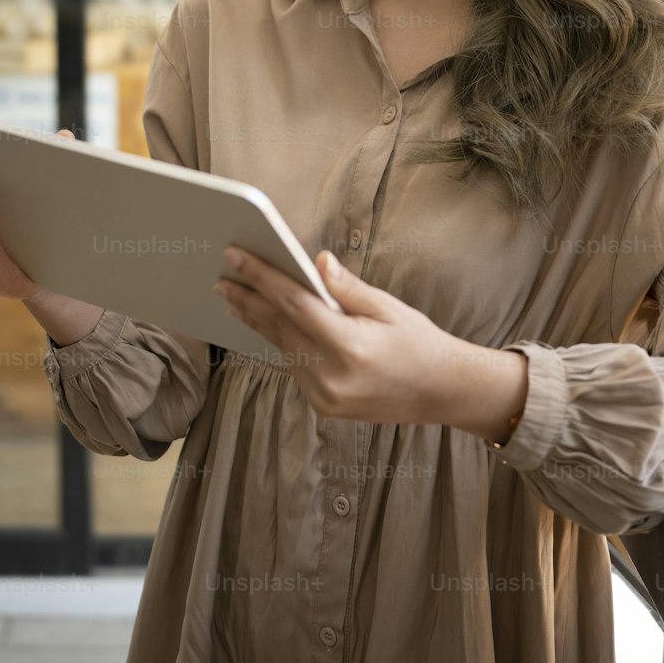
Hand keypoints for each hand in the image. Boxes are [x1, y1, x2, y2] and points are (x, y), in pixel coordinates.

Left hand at [213, 245, 483, 423]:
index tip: (236, 257)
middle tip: (222, 278)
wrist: (441, 392)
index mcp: (348, 346)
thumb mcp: (389, 307)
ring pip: (282, 348)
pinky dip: (281, 342)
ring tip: (236, 297)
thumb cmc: (418, 343)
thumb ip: (348, 288)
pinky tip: (268, 324)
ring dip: (259, 321)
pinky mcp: (323, 405)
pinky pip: (294, 366)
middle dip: (248, 300)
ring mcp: (324, 396)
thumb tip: (317, 261)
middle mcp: (330, 375)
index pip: (294, 304)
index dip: (261, 277)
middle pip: (279, 328)